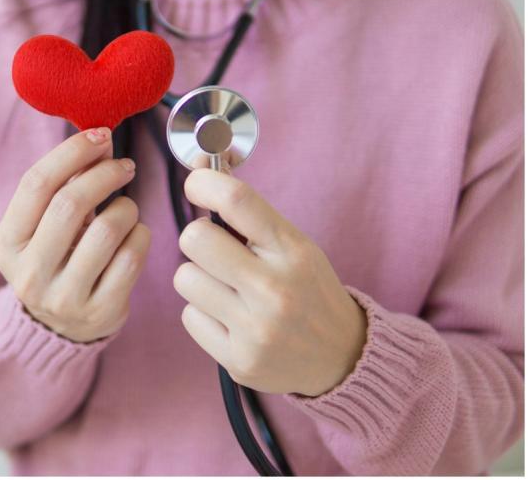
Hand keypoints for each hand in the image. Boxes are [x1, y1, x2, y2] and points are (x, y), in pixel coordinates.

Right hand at [0, 127, 150, 343]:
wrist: (63, 327)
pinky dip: (141, 235)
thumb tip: (99, 140)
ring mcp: (63, 298)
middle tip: (125, 165)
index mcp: (5, 246)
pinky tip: (136, 234)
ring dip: (126, 207)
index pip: (35, 184)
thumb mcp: (43, 227)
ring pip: (106, 230)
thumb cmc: (57, 259)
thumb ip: (63, 186)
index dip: (72, 153)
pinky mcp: (100, 312)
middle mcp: (28, 274)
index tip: (100, 136)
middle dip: (104, 174)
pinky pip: (132, 257)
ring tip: (126, 207)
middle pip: (69, 203)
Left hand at [174, 169, 366, 396]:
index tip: (196, 184)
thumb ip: (248, 212)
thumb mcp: (293, 245)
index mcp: (292, 251)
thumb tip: (200, 167)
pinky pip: (189, 317)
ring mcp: (256, 328)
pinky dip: (203, 315)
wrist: (343, 358)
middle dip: (197, 239)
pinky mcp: (239, 360)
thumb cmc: (308, 289)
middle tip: (215, 250)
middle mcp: (275, 289)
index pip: (237, 200)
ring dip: (198, 279)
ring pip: (185, 278)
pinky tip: (230, 319)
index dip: (203, 183)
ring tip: (226, 289)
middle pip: (195, 239)